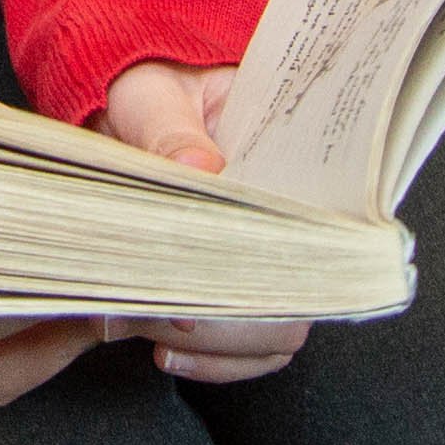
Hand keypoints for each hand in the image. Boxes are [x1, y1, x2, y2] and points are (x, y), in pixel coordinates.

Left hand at [97, 62, 313, 383]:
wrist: (123, 94)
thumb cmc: (146, 83)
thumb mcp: (151, 91)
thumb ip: (167, 127)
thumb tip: (201, 166)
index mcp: (288, 163)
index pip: (321, 226)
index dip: (280, 264)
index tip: (218, 278)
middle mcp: (291, 220)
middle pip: (301, 296)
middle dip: (230, 317)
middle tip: (165, 311)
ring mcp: (268, 257)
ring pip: (278, 331)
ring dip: (216, 344)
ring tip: (153, 327)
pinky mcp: (236, 286)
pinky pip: (252, 347)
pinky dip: (213, 361)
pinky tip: (163, 348)